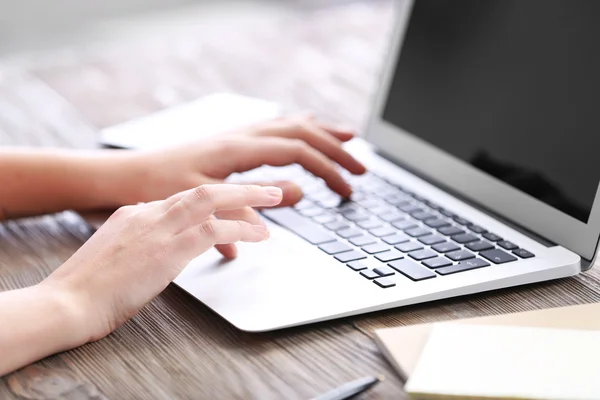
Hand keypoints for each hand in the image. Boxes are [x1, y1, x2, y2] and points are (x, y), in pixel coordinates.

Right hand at [43, 184, 281, 342]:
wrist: (67, 301)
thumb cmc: (85, 288)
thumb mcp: (112, 256)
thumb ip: (137, 246)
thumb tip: (158, 251)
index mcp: (132, 212)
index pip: (179, 200)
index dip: (211, 205)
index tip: (228, 211)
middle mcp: (148, 212)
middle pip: (203, 190)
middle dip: (239, 187)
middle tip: (266, 189)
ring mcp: (159, 227)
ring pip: (213, 199)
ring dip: (248, 198)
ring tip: (274, 200)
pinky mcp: (169, 248)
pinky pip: (214, 230)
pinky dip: (240, 229)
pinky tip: (257, 235)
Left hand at [118, 116, 365, 257]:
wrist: (129, 174)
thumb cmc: (160, 187)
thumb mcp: (204, 201)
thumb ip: (249, 202)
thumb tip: (295, 195)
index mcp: (239, 150)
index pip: (298, 153)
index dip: (329, 170)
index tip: (349, 190)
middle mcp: (242, 136)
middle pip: (302, 133)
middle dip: (336, 150)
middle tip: (362, 168)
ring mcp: (238, 135)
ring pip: (290, 125)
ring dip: (322, 132)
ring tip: (349, 137)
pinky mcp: (232, 140)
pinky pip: (275, 126)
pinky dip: (299, 128)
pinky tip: (306, 128)